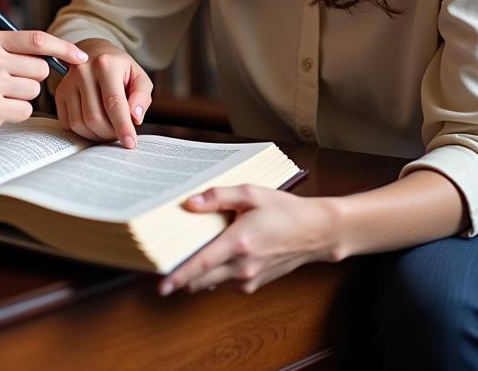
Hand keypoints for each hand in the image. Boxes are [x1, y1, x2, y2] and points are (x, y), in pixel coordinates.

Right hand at [0, 31, 88, 140]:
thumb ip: (14, 49)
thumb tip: (57, 56)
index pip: (38, 39)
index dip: (64, 48)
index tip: (81, 57)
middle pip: (41, 69)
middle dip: (34, 78)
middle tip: (10, 83)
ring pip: (34, 91)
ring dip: (22, 97)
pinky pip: (25, 111)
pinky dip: (15, 113)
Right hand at [54, 37, 152, 148]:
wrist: (95, 52)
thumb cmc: (120, 68)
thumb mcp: (138, 76)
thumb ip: (141, 96)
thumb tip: (135, 118)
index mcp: (106, 64)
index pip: (114, 103)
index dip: (123, 126)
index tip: (130, 143)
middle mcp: (83, 71)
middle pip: (95, 117)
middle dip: (110, 133)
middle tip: (120, 133)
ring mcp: (68, 82)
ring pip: (80, 123)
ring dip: (96, 135)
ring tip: (108, 128)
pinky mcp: (59, 93)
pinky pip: (68, 124)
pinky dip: (83, 131)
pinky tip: (94, 124)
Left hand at [157, 186, 337, 295]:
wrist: (315, 232)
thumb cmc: (284, 210)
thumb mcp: (251, 193)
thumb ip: (218, 196)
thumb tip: (191, 203)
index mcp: (239, 243)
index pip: (200, 265)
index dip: (178, 276)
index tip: (161, 284)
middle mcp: (242, 267)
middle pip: (200, 281)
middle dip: (181, 276)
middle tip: (165, 262)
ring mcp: (249, 279)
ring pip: (211, 284)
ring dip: (197, 275)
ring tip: (188, 253)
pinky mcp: (253, 284)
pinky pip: (224, 284)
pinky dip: (213, 276)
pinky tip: (213, 256)